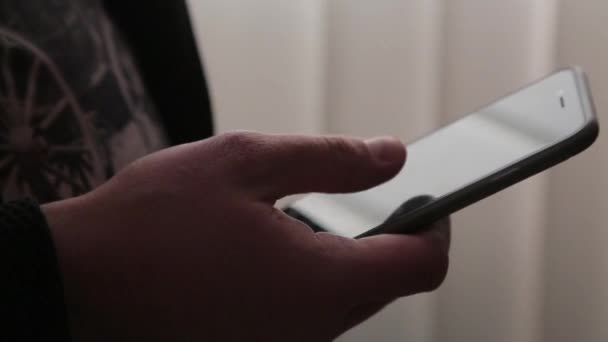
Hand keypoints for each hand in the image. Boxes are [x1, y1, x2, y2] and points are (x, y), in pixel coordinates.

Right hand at [43, 132, 449, 341]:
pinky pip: (308, 312)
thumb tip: (389, 156)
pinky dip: (309, 277)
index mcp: (323, 282)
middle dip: (386, 237)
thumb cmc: (155, 221)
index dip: (433, 225)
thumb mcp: (247, 162)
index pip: (422, 265)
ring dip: (343, 255)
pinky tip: (267, 247)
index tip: (423, 198)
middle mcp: (313, 327)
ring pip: (347, 299)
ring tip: (298, 216)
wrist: (81, 281)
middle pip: (387, 284)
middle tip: (354, 194)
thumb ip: (330, 159)